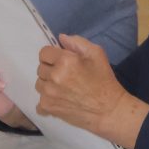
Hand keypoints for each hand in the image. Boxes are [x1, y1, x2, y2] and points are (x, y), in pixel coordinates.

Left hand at [35, 34, 148, 148]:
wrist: (108, 110)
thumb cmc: (104, 80)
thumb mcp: (97, 54)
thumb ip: (77, 42)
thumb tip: (60, 38)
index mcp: (65, 61)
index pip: (44, 52)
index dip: (53, 55)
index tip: (62, 61)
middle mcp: (54, 76)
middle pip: (40, 68)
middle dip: (51, 69)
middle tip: (66, 76)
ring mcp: (49, 93)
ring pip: (39, 83)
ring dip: (48, 84)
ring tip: (64, 89)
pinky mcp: (48, 107)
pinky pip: (39, 101)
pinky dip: (48, 101)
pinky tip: (60, 101)